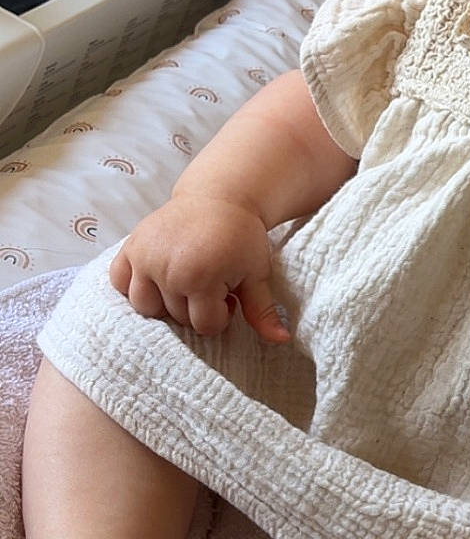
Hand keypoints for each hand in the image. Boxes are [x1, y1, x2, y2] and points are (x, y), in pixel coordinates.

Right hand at [108, 194, 288, 341]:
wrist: (219, 197)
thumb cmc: (241, 238)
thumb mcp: (257, 275)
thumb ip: (263, 311)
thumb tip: (281, 341)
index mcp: (200, 277)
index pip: (205, 325)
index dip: (221, 315)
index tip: (229, 295)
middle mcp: (167, 269)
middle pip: (176, 318)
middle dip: (196, 308)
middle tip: (210, 284)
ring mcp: (145, 257)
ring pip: (145, 307)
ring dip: (165, 302)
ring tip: (184, 283)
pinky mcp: (131, 247)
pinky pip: (119, 282)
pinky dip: (133, 285)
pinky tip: (157, 279)